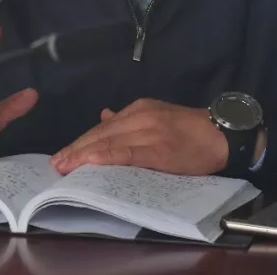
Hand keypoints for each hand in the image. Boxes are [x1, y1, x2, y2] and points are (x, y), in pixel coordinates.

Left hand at [50, 99, 228, 175]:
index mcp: (139, 109)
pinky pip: (126, 153)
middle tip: (55, 164)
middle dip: (76, 149)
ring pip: (109, 142)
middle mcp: (140, 116)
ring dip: (83, 156)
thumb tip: (104, 117)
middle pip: (100, 134)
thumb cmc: (191, 131)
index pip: (103, 127)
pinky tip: (91, 163)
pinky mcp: (158, 149)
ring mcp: (149, 131)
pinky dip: (106, 157)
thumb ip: (130, 120)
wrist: (221, 134)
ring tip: (65, 167)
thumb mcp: (158, 117)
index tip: (63, 154)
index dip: (81, 141)